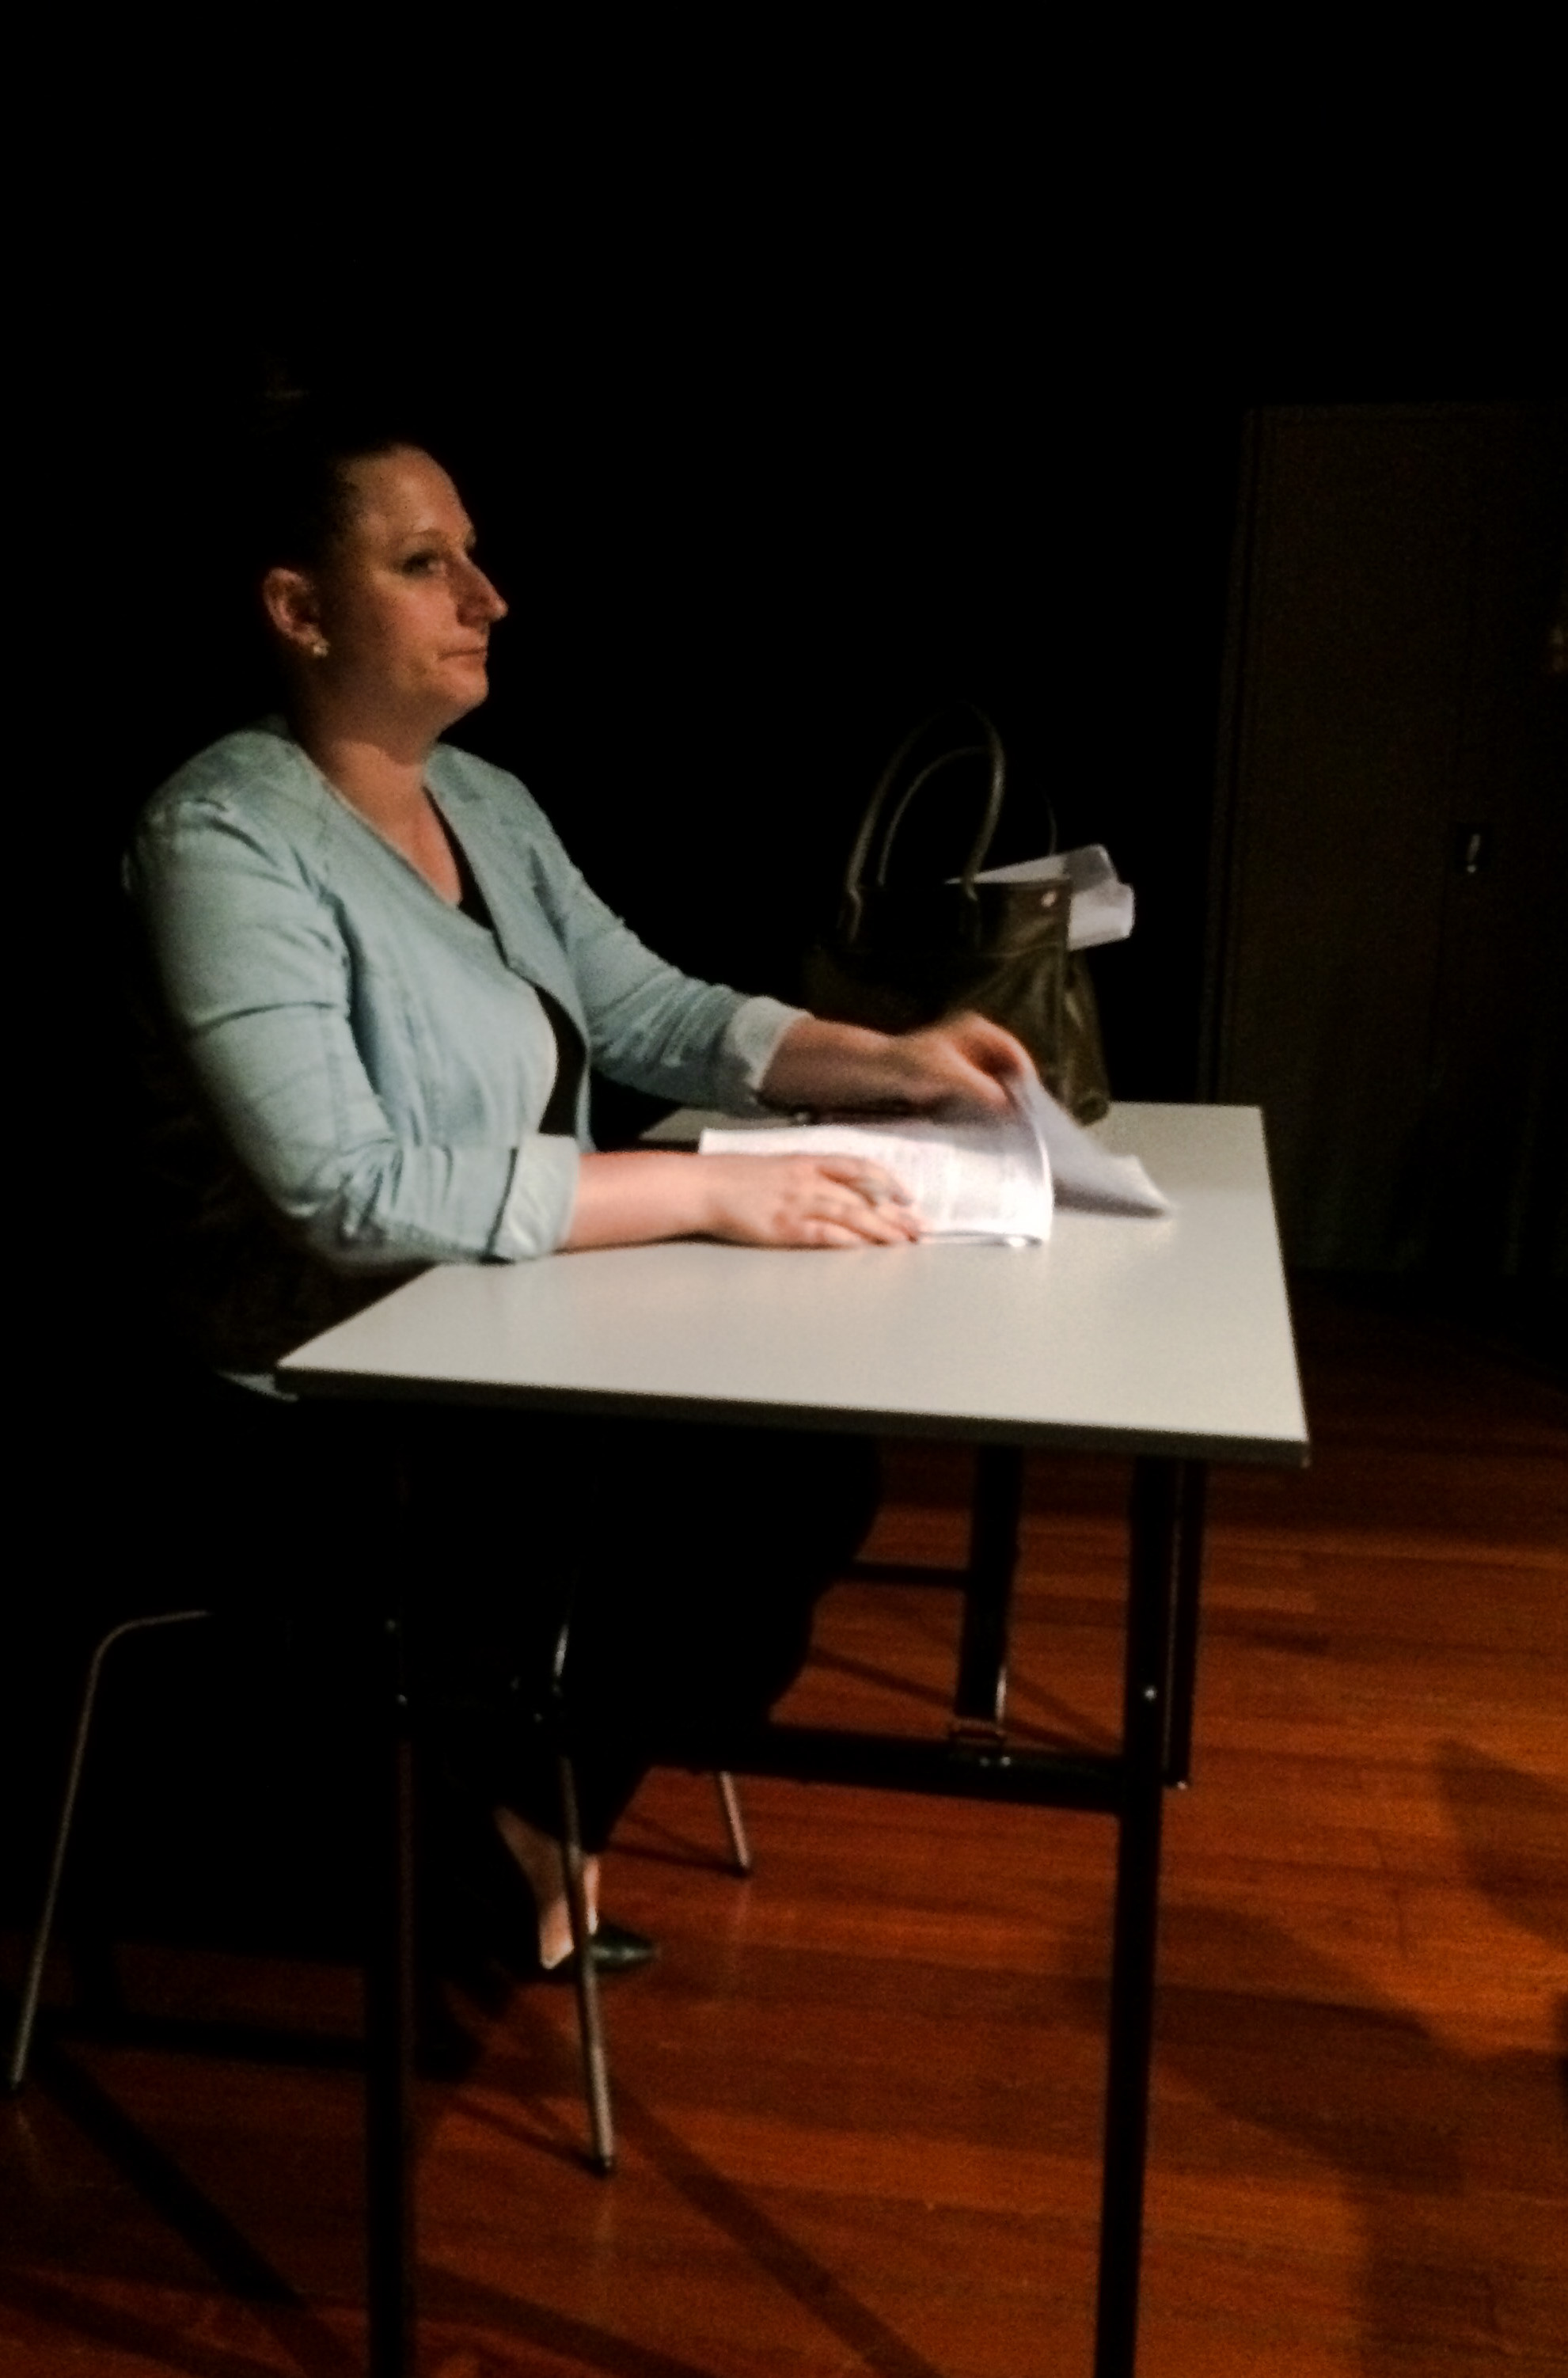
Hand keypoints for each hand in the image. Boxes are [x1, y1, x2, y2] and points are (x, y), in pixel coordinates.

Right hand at [696, 1154, 922, 1247]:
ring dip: (882, 1230)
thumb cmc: (734, 1178)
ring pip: (852, 1215)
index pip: (859, 1166)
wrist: (702, 1186)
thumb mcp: (776, 1166)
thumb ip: (807, 1174)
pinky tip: (867, 1249)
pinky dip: (849, 1241)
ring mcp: (797, 1204)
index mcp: (807, 1160)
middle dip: (896, 1213)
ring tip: (905, 1242)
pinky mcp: (784, 1228)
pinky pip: (825, 1234)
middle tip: (921, 1227)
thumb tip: (835, 1188)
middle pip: (863, 1196)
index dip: (888, 1180)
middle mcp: (808, 1180)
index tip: (908, 1194)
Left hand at [760, 1012, 1034, 1118]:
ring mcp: (966, 1058)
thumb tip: (1008, 1105)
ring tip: (1007, 1127)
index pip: (1015, 1052)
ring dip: (1001, 1102)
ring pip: (996, 1082)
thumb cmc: (907, 1066)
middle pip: (1009, 1068)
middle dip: (1016, 1092)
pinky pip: (980, 1092)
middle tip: (1023, 1121)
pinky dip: (985, 1106)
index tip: (1029, 1105)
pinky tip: (984, 1125)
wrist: (872, 1070)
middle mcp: (975, 1040)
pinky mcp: (956, 1077)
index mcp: (978, 1031)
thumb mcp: (948, 1076)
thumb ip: (980, 1088)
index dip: (1026, 1078)